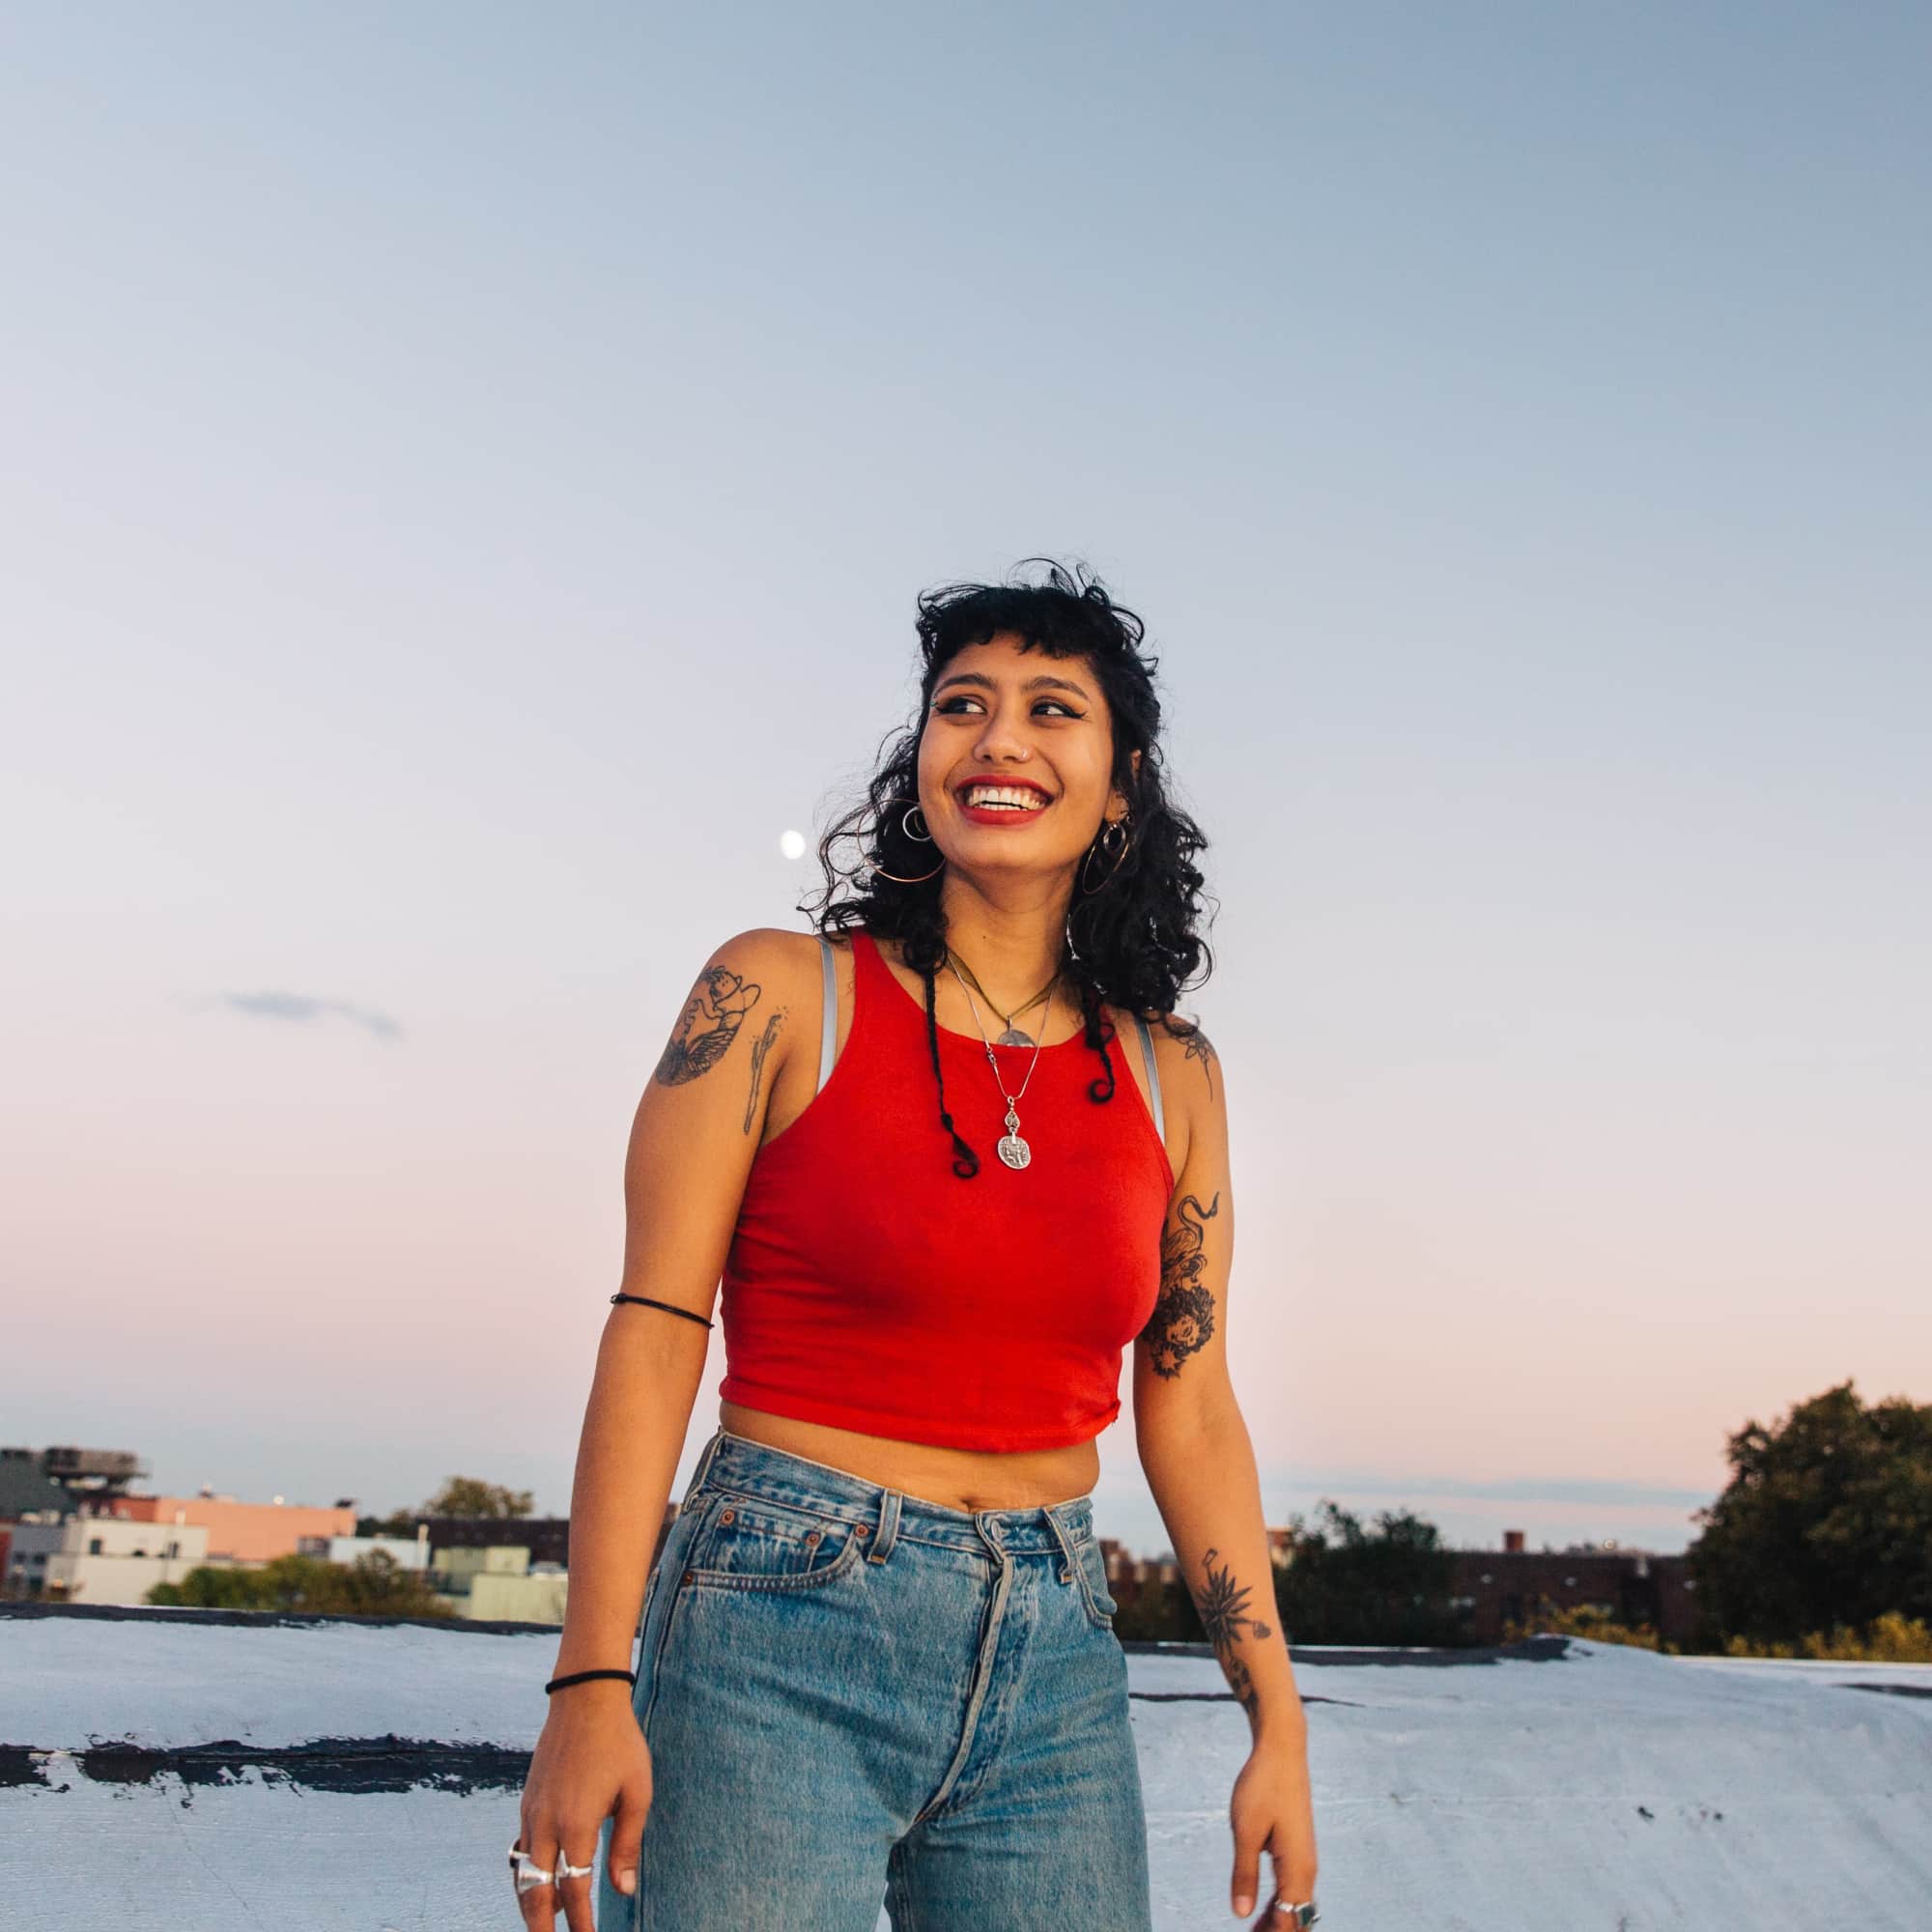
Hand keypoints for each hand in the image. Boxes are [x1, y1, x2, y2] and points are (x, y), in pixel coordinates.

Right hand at [513, 1684, 652, 1930]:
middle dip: (542, 1928)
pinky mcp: (527, 1802)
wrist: (584, 1698)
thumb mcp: (636, 1793)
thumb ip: (627, 1844)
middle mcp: (546, 1823)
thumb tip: (624, 1890)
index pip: (574, 1890)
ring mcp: (531, 1812)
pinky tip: (538, 1885)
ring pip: (523, 1874)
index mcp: (577, 1824)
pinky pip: (521, 1851)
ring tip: (544, 1927)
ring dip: (530, 1906)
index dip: (581, 1924)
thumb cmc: (620, 1744)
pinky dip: (526, 1876)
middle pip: (536, 1893)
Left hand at [1229, 1731, 1316, 1923]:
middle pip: (1295, 1920)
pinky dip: (1278, 1907)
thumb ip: (1244, 1874)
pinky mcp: (1297, 1851)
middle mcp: (1307, 1870)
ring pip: (1295, 1907)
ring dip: (1276, 1925)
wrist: (1282, 1751)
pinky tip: (1259, 1914)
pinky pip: (1291, 1890)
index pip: (1288, 1922)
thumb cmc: (1262, 1787)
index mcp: (1296, 1869)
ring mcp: (1304, 1860)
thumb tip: (1241, 1915)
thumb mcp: (1245, 1831)